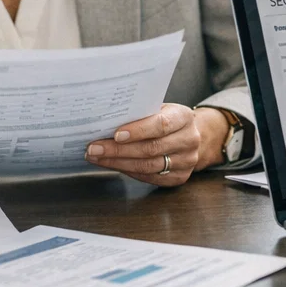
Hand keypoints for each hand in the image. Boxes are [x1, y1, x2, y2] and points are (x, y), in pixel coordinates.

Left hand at [84, 104, 229, 186]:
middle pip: (150, 148)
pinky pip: (149, 177)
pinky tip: (112, 165)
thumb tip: (105, 120)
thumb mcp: (160, 108)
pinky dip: (128, 171)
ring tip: (97, 157)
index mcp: (184, 117)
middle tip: (94, 148)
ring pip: (148, 166)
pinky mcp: (179, 178)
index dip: (138, 130)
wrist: (191, 136)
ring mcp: (186, 161)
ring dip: (118, 163)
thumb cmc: (167, 119)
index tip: (115, 134)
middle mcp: (188, 140)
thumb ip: (140, 113)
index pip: (161, 124)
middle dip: (118, 150)